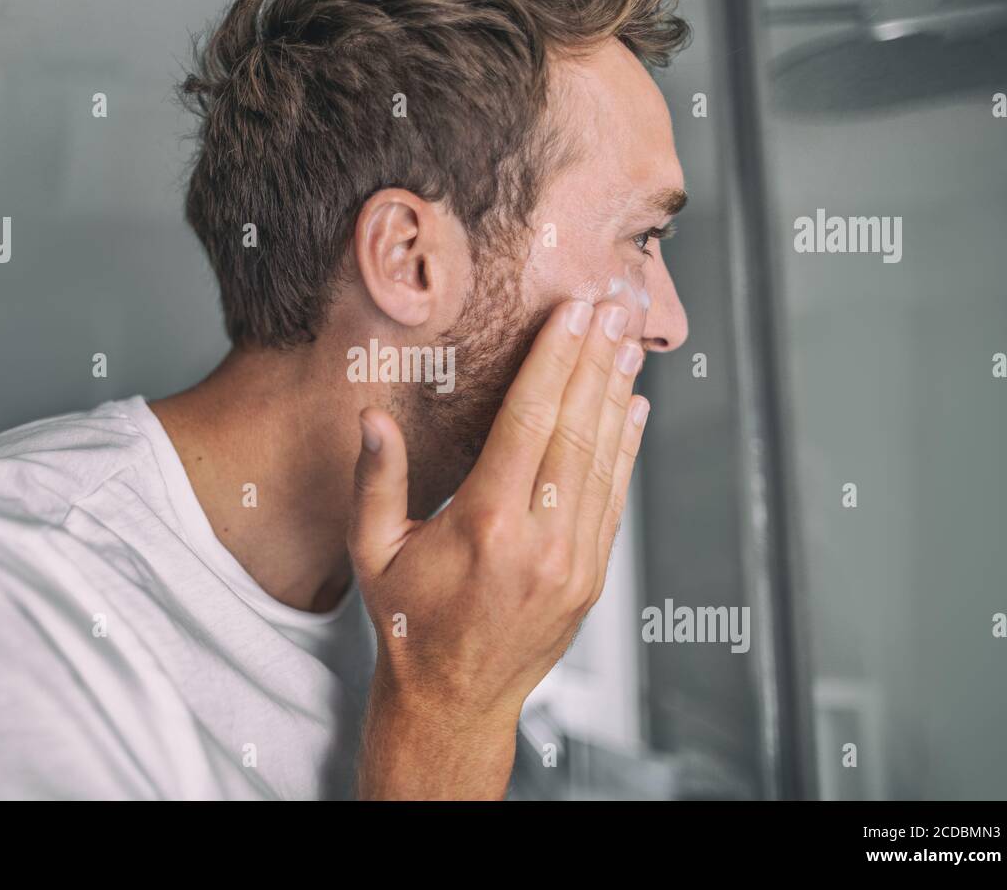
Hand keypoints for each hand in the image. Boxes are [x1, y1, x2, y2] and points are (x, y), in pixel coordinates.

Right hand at [350, 297, 649, 797]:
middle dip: (595, 360)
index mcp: (485, 526)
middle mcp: (540, 542)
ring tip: (629, 343)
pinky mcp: (591, 577)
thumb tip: (373, 415)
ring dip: (618, 396)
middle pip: (576, 429)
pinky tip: (633, 409)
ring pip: (604, 460)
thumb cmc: (407, 622)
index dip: (555, 359)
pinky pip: (614, 498)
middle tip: (614, 306)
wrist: (454, 700)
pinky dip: (626, 448)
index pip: (529, 421)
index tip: (574, 313)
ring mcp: (574, 562)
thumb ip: (376, 480)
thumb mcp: (374, 552)